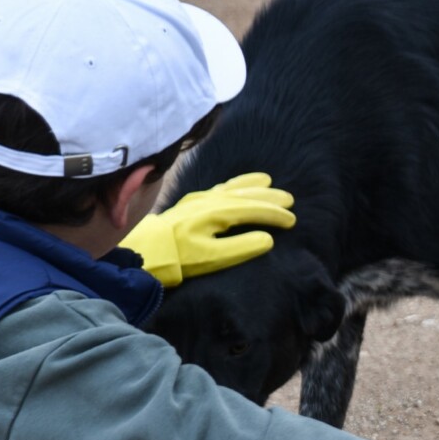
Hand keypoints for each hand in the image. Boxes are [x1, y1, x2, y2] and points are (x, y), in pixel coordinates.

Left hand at [123, 172, 295, 286]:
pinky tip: (236, 187)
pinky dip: (232, 185)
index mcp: (215, 213)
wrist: (146, 252)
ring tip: (267, 181)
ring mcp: (197, 200)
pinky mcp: (190, 204)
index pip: (251, 210)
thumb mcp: (212, 258)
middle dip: (268, 197)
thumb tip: (267, 239)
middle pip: (244, 195)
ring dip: (250, 185)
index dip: (273, 214)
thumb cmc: (180, 258)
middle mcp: (208, 201)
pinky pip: (218, 188)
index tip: (292, 220)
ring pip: (230, 188)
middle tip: (289, 200)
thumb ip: (241, 247)